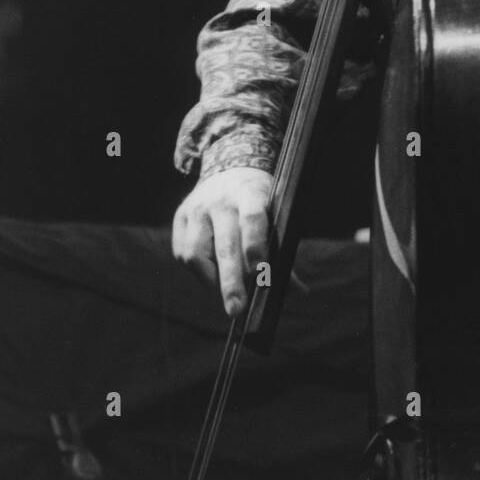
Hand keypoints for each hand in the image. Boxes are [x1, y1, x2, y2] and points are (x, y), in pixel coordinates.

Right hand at [172, 167, 271, 317]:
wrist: (226, 169)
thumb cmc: (257, 200)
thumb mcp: (274, 212)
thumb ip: (282, 251)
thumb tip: (299, 291)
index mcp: (249, 193)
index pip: (252, 219)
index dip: (255, 245)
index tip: (259, 273)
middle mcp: (220, 201)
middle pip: (225, 244)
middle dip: (231, 281)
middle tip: (237, 309)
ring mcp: (197, 209)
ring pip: (196, 252)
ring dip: (211, 279)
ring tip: (224, 293)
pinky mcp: (181, 218)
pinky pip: (183, 254)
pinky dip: (199, 272)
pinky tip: (212, 277)